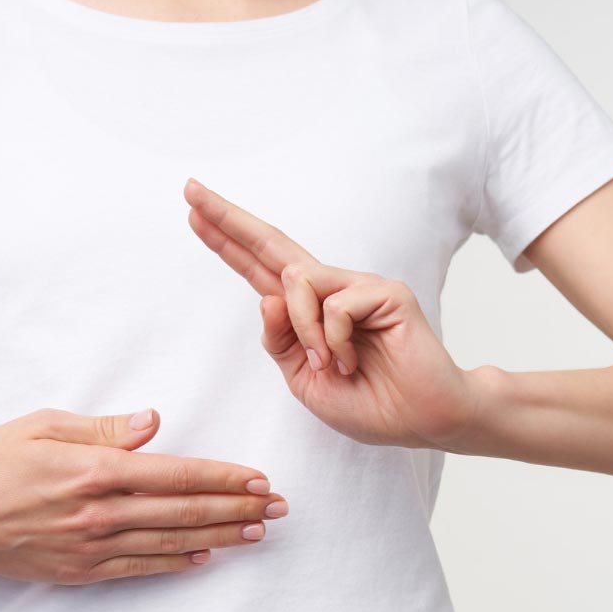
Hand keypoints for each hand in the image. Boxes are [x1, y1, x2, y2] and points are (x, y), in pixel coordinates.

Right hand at [0, 407, 287, 583]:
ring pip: (170, 543)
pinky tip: (205, 557)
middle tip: (280, 508)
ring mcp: (88, 548)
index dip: (224, 478)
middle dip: (238, 509)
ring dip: (219, 537)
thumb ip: (102, 429)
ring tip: (258, 532)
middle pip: (184, 512)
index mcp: (92, 471)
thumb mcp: (40, 427)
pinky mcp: (77, 573)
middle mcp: (97, 514)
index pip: (176, 474)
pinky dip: (176, 564)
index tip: (260, 478)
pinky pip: (138, 569)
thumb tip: (154, 424)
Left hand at [183, 177, 479, 449]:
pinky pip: (335, 306)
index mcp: (307, 312)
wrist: (422, 421)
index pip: (259, 268)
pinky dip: (335, 340)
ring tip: (329, 364)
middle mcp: (329, 290)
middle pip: (272, 246)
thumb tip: (266, 298)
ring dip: (303, 331)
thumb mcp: (304, 381)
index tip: (193, 212)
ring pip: (298, 282)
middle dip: (228, 219)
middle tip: (190, 190)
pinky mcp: (385, 292)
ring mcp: (358, 287)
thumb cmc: (369, 403)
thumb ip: (279, 342)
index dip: (226, 242)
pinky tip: (354, 361)